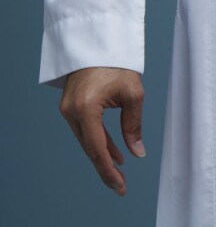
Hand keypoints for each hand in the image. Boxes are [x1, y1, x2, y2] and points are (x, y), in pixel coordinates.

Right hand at [58, 67, 145, 196]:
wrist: (99, 40)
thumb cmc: (118, 63)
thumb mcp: (132, 93)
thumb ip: (133, 125)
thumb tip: (138, 152)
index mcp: (85, 108)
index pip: (97, 149)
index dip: (108, 170)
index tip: (119, 186)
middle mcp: (71, 111)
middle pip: (89, 148)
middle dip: (105, 168)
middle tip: (120, 186)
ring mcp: (67, 108)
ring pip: (86, 140)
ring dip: (103, 154)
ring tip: (120, 168)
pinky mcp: (70, 105)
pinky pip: (85, 130)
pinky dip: (98, 140)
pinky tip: (112, 150)